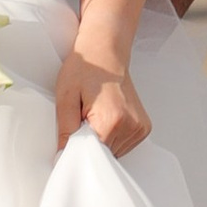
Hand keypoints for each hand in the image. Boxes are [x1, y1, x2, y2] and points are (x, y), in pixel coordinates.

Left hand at [56, 39, 148, 155]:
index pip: (92, 155)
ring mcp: (140, 127)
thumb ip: (65, 131)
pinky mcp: (143, 127)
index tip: (71, 136)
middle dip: (89, 143)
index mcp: (112, 120)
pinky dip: (111, 138)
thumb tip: (63, 156)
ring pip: (113, 152)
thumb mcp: (65, 98)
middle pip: (104, 155)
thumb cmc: (85, 68)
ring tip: (96, 116)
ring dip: (101, 141)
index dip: (77, 148)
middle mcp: (130, 126)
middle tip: (83, 119)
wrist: (105, 50)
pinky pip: (123, 145)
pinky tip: (106, 119)